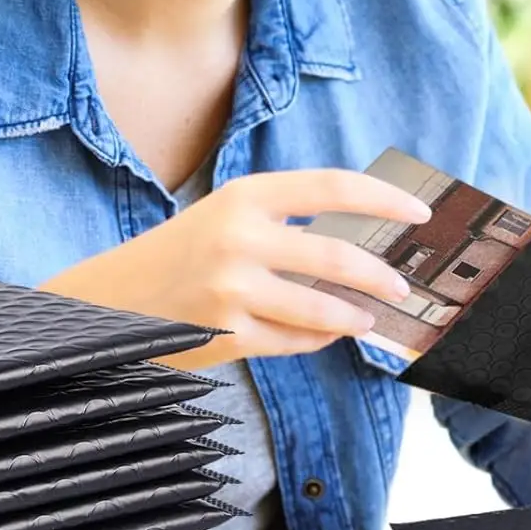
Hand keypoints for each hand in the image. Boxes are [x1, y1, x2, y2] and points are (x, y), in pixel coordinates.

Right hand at [38, 168, 425, 368]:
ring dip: (354, 316)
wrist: (110, 299)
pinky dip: (316, 340)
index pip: (334, 187)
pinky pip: (293, 342)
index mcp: (244, 195)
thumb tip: (362, 236)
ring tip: (368, 319)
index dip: (385, 199)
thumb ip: (284, 219)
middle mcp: (239, 238)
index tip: (420, 213)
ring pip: (321, 309)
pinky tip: (323, 334)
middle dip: (381, 275)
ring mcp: (232, 290)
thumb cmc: (179, 252)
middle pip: (337, 255)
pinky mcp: (226, 336)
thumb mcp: (226, 215)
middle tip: (402, 286)